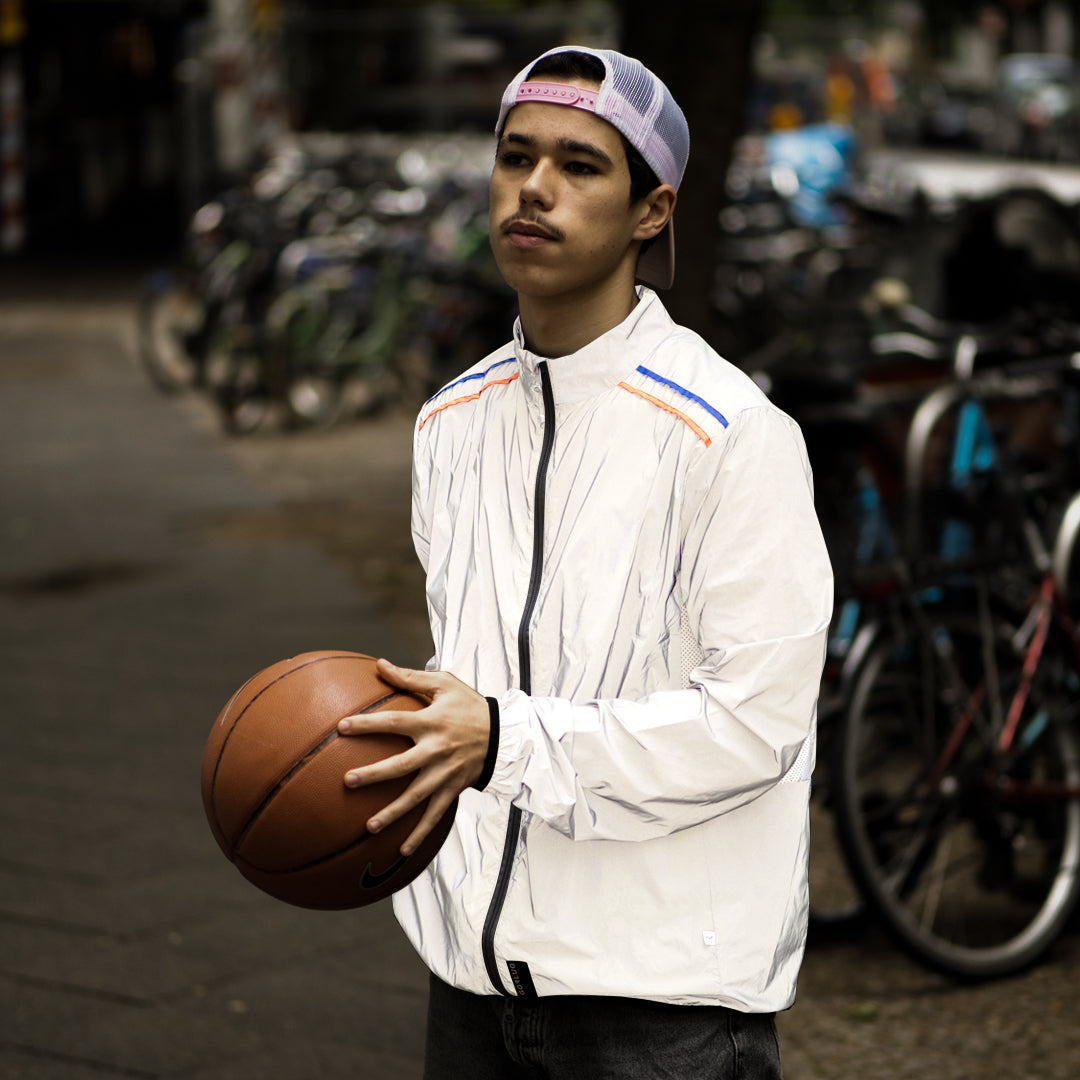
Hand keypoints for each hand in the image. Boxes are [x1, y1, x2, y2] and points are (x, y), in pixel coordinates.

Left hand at [338, 659, 490, 855]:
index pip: (394, 722)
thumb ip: (410, 677)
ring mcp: (445, 773)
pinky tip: (402, 851)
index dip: (368, 724)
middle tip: (347, 781)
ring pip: (416, 796)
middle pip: (401, 765)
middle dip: (374, 775)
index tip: (342, 727)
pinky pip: (435, 815)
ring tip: (369, 827)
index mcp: (431, 722)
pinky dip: (420, 834)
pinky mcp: (454, 789)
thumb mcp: (445, 684)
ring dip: (393, 813)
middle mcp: (436, 750)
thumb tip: (380, 665)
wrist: (505, 734)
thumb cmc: (470, 705)